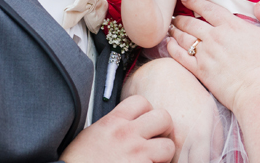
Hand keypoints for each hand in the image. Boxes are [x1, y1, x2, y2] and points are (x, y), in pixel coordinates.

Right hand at [59, 95, 173, 162]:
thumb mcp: (91, 136)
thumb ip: (111, 127)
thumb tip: (126, 125)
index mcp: (112, 123)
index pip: (141, 102)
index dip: (147, 113)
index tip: (144, 125)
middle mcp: (126, 135)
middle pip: (163, 117)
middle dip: (164, 130)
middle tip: (157, 142)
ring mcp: (136, 154)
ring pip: (169, 146)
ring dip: (164, 155)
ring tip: (154, 161)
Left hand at [166, 0, 259, 111]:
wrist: (258, 91)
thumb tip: (259, 4)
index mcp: (231, 25)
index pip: (207, 8)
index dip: (194, 2)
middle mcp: (214, 36)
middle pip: (191, 22)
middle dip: (181, 17)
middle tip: (176, 16)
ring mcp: (205, 53)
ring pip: (183, 37)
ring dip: (175, 31)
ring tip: (171, 28)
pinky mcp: (200, 70)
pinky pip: (179, 56)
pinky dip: (172, 48)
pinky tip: (168, 44)